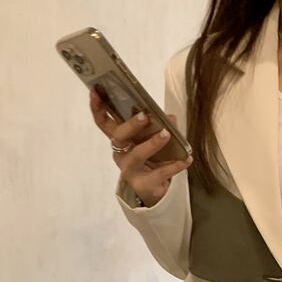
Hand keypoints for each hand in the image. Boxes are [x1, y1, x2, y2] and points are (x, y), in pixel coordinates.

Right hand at [89, 88, 192, 207]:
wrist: (154, 189)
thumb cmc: (151, 159)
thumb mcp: (154, 139)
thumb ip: (161, 126)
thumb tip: (171, 116)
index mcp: (120, 140)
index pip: (103, 122)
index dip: (97, 108)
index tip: (95, 91)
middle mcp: (121, 154)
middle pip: (118, 137)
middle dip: (130, 125)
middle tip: (144, 116)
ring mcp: (130, 170)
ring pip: (137, 155)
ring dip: (152, 143)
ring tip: (166, 134)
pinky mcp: (143, 184)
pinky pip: (159, 173)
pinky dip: (174, 165)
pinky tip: (186, 159)